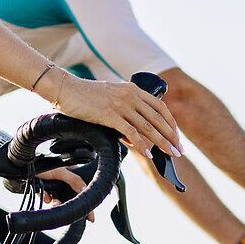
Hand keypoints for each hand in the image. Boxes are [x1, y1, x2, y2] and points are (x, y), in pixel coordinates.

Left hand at [39, 165, 95, 219]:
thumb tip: (85, 189)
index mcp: (69, 174)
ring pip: (59, 200)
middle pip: (70, 197)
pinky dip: (47, 199)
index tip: (90, 217)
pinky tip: (45, 196)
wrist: (20, 169)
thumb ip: (74, 180)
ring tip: (53, 201)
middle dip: (67, 204)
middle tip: (65, 208)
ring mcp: (53, 186)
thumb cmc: (40, 166)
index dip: (87, 204)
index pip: (81, 190)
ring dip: (57, 203)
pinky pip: (49, 200)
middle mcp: (62, 181)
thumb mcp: (60, 172)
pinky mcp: (44, 191)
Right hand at [47, 71, 181, 161]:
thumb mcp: (110, 97)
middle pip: (158, 118)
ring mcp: (121, 105)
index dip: (171, 123)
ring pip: (148, 127)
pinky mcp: (110, 115)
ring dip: (162, 142)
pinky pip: (131, 133)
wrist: (65, 89)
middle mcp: (130, 95)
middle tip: (179, 151)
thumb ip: (124, 111)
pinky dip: (142, 145)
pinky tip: (148, 154)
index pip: (160, 107)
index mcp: (133, 89)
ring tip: (170, 154)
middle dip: (171, 136)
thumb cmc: (84, 96)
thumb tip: (133, 135)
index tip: (176, 137)